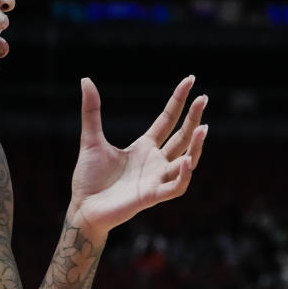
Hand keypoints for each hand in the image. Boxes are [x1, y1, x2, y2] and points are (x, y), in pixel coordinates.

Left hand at [68, 76, 207, 234]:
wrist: (82, 208)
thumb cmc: (89, 178)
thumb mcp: (91, 140)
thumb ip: (92, 112)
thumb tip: (86, 80)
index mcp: (144, 147)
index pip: (168, 120)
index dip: (179, 101)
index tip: (191, 80)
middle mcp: (155, 162)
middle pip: (182, 137)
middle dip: (194, 118)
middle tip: (204, 98)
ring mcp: (156, 179)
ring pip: (186, 161)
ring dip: (196, 146)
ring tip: (203, 128)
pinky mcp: (151, 196)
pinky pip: (176, 186)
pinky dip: (184, 175)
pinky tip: (187, 160)